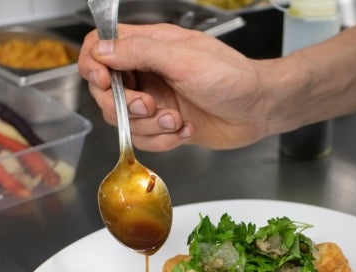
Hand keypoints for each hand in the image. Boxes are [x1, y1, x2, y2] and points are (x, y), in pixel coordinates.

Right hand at [78, 23, 277, 150]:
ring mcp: (157, 100)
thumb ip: (140, 52)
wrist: (261, 109)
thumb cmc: (233, 78)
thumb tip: (102, 50)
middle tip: (151, 106)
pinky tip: (186, 130)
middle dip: (125, 105)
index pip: (101, 47)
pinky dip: (164, 140)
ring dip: (149, 126)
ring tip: (176, 120)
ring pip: (125, 119)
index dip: (94, 65)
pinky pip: (145, 139)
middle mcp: (149, 73)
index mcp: (150, 46)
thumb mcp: (184, 58)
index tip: (106, 81)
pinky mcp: (167, 126)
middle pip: (106, 90)